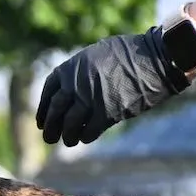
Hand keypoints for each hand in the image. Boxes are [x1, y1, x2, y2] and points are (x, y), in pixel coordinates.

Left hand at [35, 26, 188, 146]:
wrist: (153, 59)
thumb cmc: (129, 54)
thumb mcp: (96, 55)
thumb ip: (80, 71)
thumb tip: (71, 87)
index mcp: (70, 68)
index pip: (48, 92)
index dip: (43, 109)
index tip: (42, 121)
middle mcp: (75, 85)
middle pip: (55, 111)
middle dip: (50, 127)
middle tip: (49, 138)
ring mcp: (89, 99)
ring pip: (69, 125)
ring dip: (67, 136)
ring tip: (68, 141)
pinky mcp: (106, 113)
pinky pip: (89, 131)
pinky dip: (85, 136)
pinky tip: (85, 138)